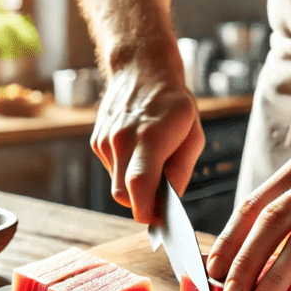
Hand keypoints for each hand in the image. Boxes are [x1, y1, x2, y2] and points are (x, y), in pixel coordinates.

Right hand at [91, 64, 204, 222]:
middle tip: (159, 200)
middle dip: (141, 204)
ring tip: (151, 162)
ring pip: (117, 185)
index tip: (156, 220)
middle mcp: (122, 138)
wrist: (141, 69)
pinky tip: (137, 152)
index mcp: (150, 136)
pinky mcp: (97, 142)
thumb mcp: (193, 135)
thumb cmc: (174, 104)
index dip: (145, 209)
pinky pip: (112, 171)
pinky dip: (126, 172)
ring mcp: (106, 140)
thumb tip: (170, 200)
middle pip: (123, 194)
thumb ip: (181, 170)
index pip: (139, 184)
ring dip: (134, 186)